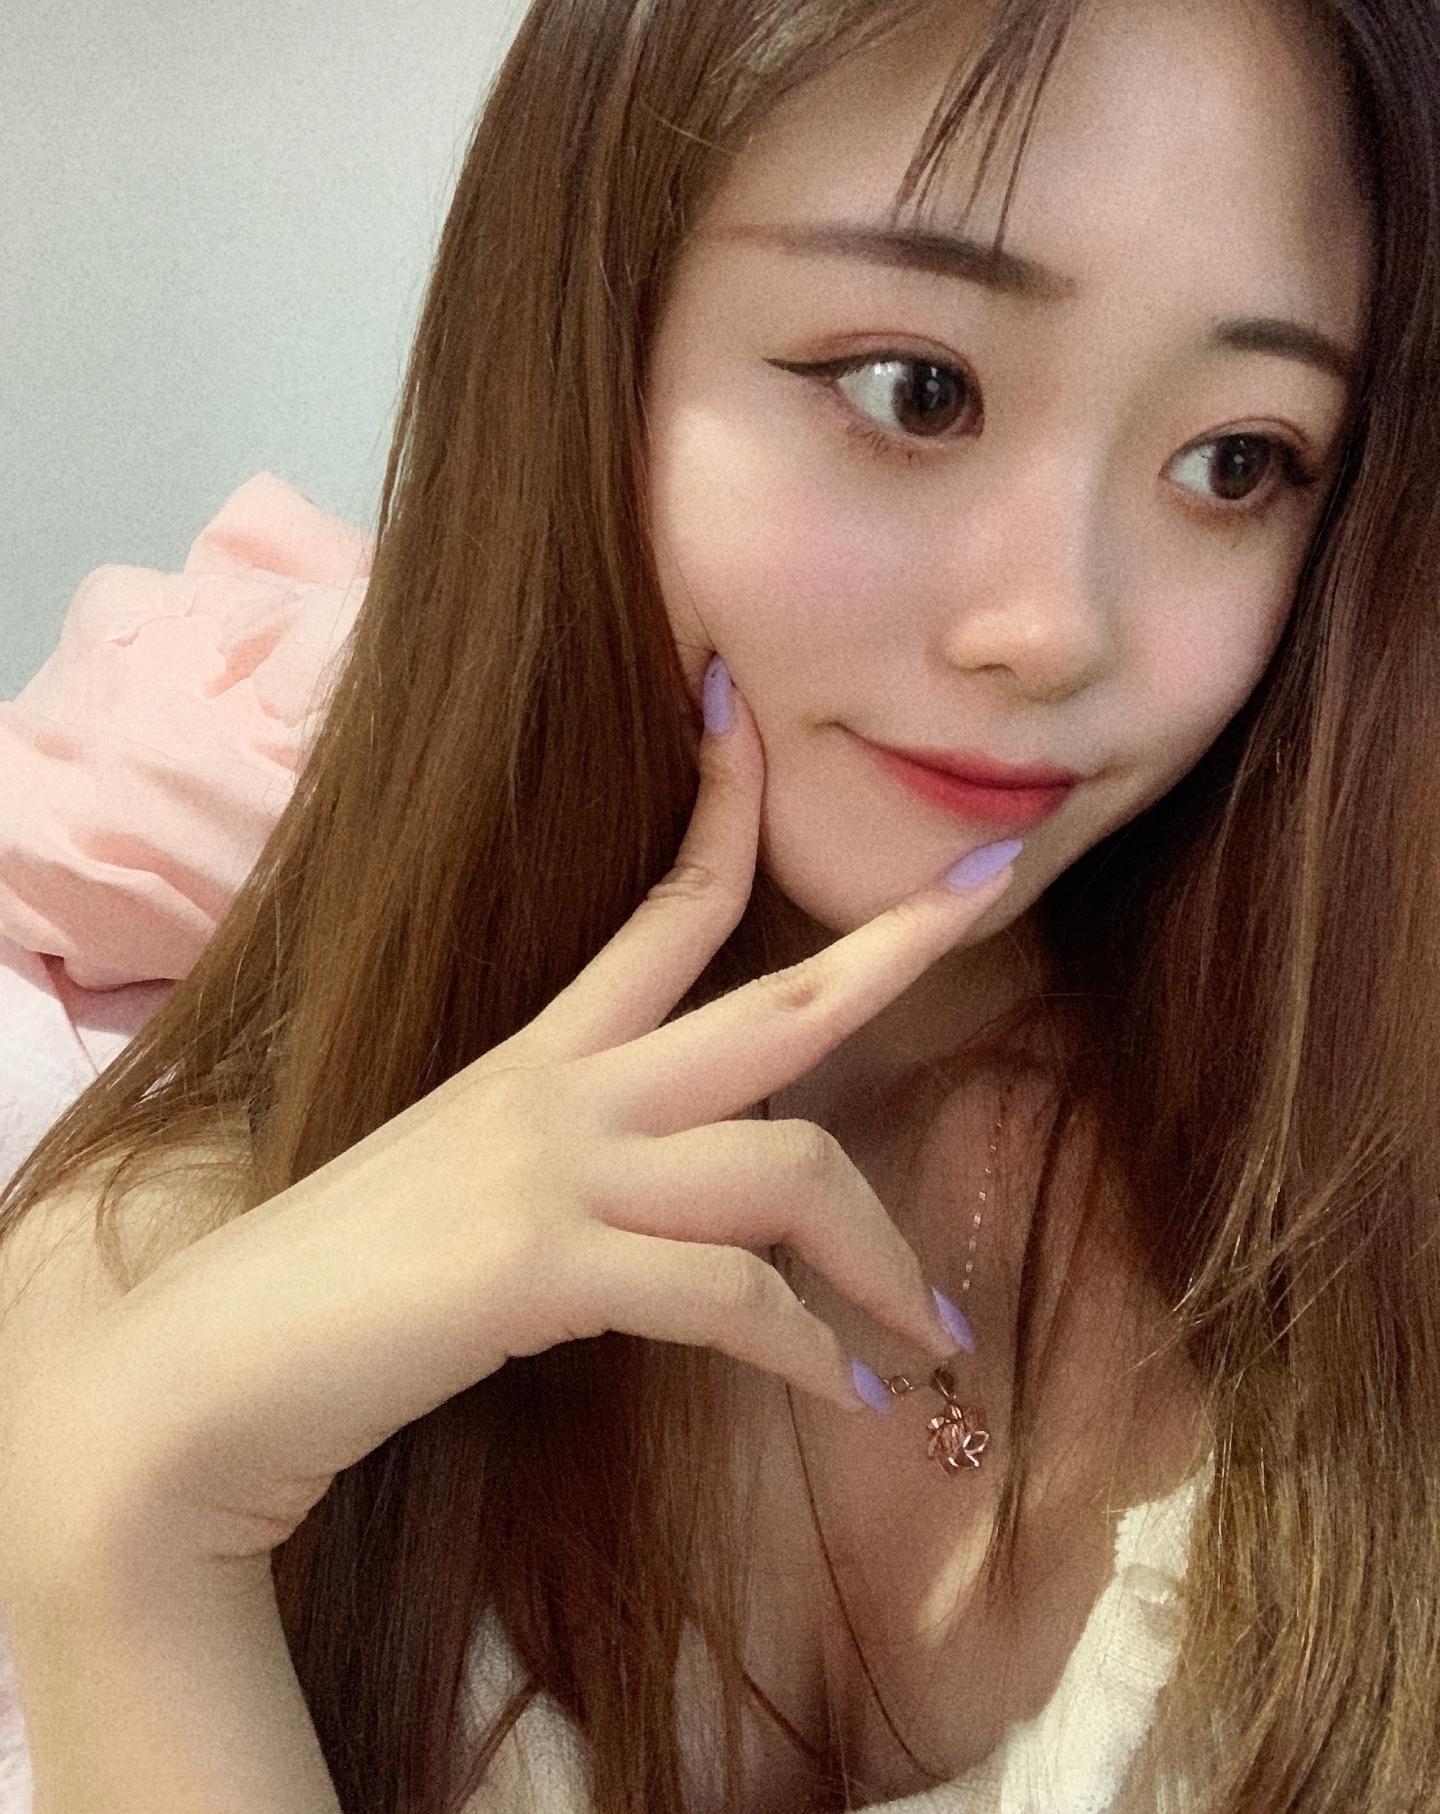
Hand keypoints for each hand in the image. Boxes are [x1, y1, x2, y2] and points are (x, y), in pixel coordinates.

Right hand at [2, 658, 1019, 1585]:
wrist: (218, 1369)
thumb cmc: (348, 1279)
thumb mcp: (473, 1179)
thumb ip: (574, 1154)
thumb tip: (685, 1189)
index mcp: (547, 1052)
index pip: (665, 904)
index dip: (720, 802)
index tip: (745, 709)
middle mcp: (563, 1086)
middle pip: (770, 1003)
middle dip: (895, 946)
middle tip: (991, 889)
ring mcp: (557, 1169)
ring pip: (782, 1164)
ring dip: (880, 1261)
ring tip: (932, 1340)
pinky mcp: (542, 1266)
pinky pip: (728, 1297)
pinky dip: (809, 1353)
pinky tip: (851, 1402)